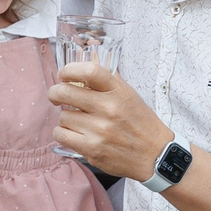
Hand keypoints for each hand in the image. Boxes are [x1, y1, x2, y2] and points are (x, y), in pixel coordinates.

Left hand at [50, 64, 171, 181]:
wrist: (154, 155)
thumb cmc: (140, 123)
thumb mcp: (128, 95)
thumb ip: (107, 78)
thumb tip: (89, 56)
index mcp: (118, 91)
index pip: (89, 71)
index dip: (69, 70)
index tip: (63, 75)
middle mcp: (108, 108)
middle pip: (65, 92)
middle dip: (55, 93)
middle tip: (56, 95)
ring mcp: (99, 130)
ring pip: (63, 116)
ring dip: (65, 118)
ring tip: (77, 121)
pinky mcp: (92, 149)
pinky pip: (61, 134)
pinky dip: (63, 133)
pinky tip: (73, 133)